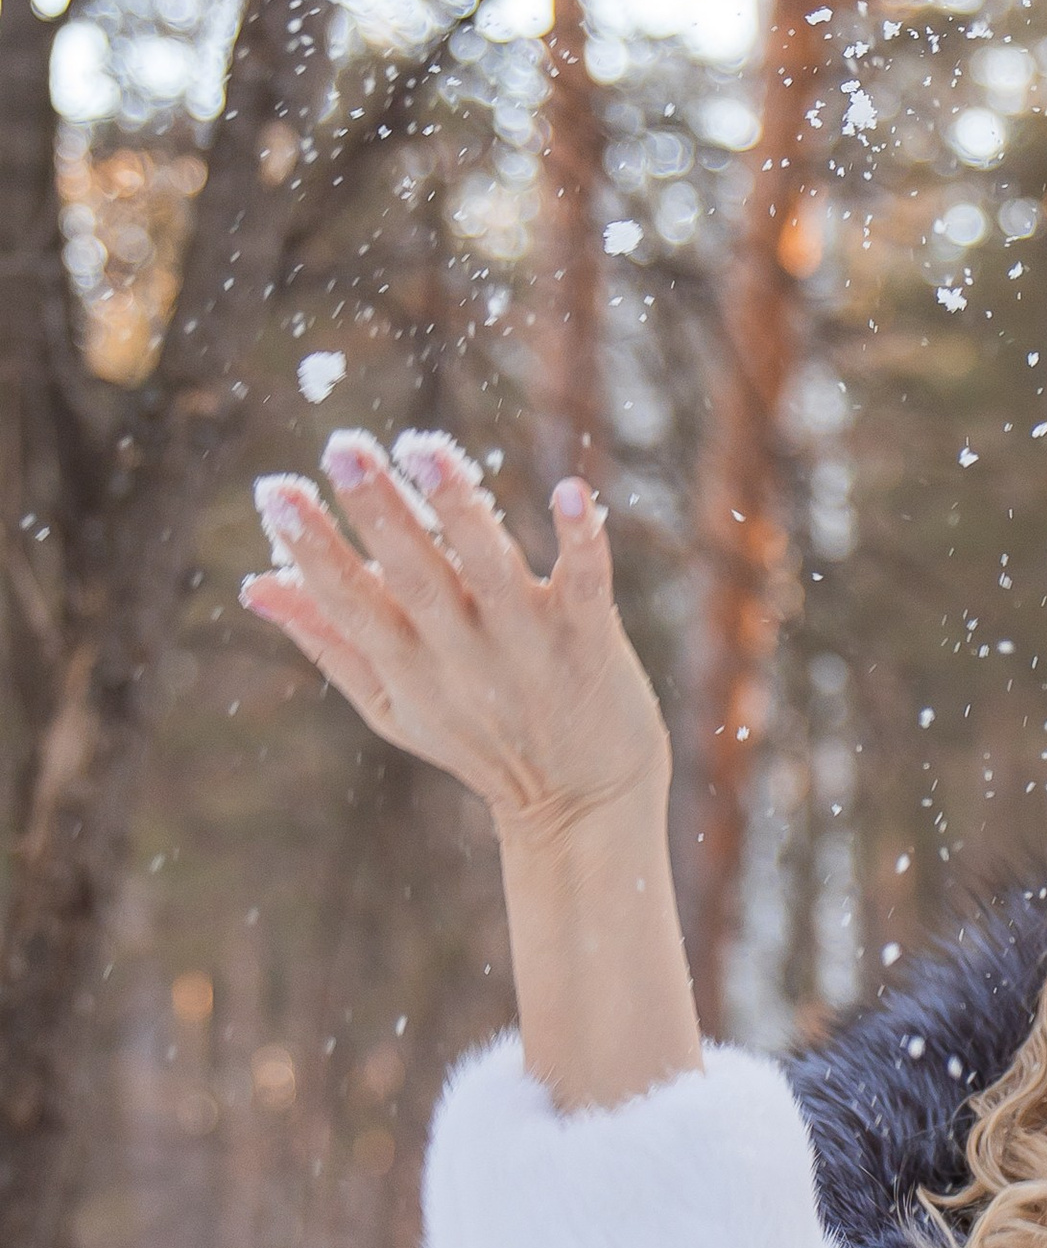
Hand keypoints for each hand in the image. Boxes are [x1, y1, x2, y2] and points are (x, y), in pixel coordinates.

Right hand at [241, 429, 664, 840]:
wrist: (584, 799)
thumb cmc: (478, 740)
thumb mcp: (392, 704)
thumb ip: (328, 641)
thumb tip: (255, 584)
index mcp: (408, 667)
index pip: (351, 602)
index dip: (314, 549)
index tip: (276, 491)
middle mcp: (463, 654)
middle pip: (416, 576)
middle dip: (378, 512)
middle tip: (343, 448)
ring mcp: (529, 643)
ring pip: (490, 570)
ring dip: (460, 510)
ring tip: (427, 451)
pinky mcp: (590, 637)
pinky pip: (586, 584)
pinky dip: (581, 542)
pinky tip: (573, 492)